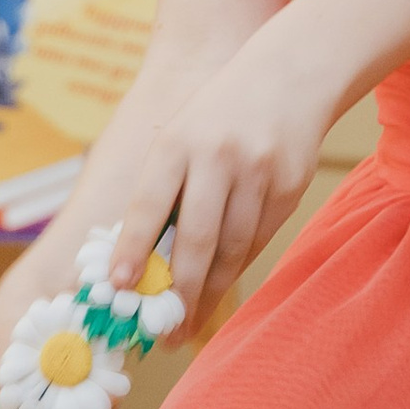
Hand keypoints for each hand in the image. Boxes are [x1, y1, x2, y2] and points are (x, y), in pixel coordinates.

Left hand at [108, 25, 335, 330]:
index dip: (133, 247)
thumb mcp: (179, 136)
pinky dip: (237, 267)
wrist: (290, 75)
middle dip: (179, 292)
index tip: (119, 286)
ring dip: (210, 292)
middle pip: (197, 237)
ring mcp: (259, 172)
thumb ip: (162, 190)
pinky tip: (220, 287)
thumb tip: (136, 262)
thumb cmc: (218, 115)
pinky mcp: (290, 187)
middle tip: (164, 334)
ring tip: (189, 324)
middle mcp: (218, 157)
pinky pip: (258, 239)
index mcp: (177, 142)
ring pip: (232, 247)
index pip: (150, 203)